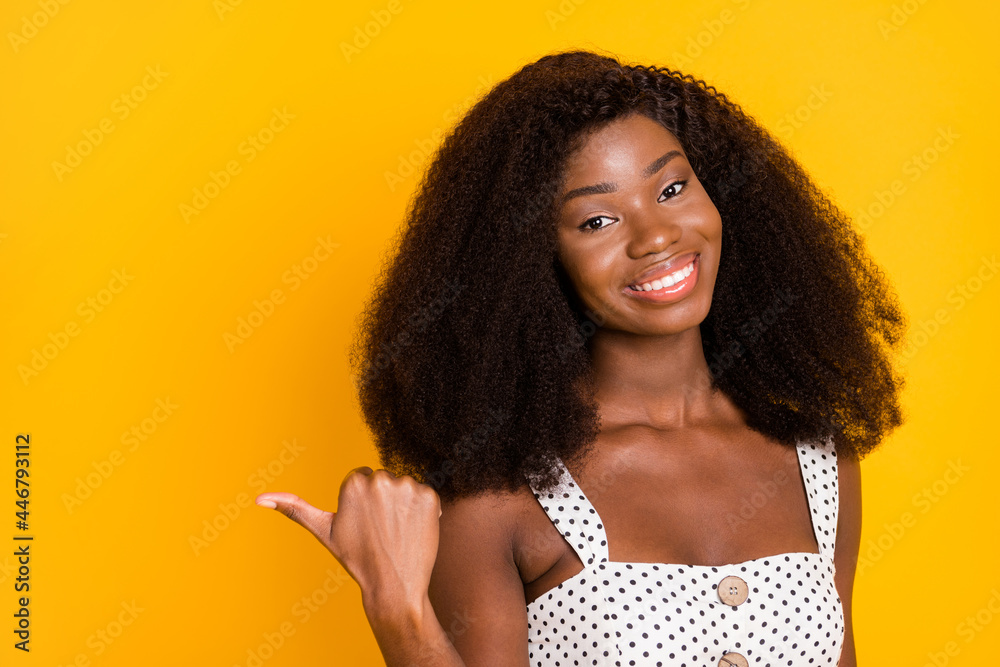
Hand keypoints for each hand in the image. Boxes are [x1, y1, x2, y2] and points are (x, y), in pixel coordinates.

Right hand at [256, 467, 442, 614]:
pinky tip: (414, 530)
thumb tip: (259, 499)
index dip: (363, 503)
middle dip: (383, 501)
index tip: (363, 524)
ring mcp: (407, 488)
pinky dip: (423, 511)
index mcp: (354, 482)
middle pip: (383, 480)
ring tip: (396, 532)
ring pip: (404, 487)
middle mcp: (381, 479)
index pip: (362, 478)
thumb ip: (294, 508)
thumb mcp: (324, 531)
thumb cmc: (357, 559)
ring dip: (403, 505)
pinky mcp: (430, 497)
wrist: (394, 585)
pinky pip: (425, 496)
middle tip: (380, 530)